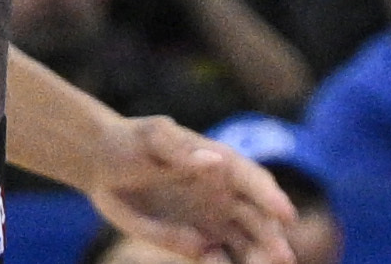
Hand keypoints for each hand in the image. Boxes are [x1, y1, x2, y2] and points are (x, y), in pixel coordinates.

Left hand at [88, 112, 295, 263]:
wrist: (104, 165)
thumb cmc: (131, 142)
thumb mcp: (152, 139)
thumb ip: (181, 150)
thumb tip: (217, 162)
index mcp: (221, 164)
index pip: (254, 181)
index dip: (272, 198)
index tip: (286, 216)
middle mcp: (225, 195)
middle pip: (259, 219)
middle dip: (272, 239)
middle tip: (282, 259)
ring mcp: (213, 220)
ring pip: (246, 244)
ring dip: (256, 258)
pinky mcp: (196, 243)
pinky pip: (218, 259)